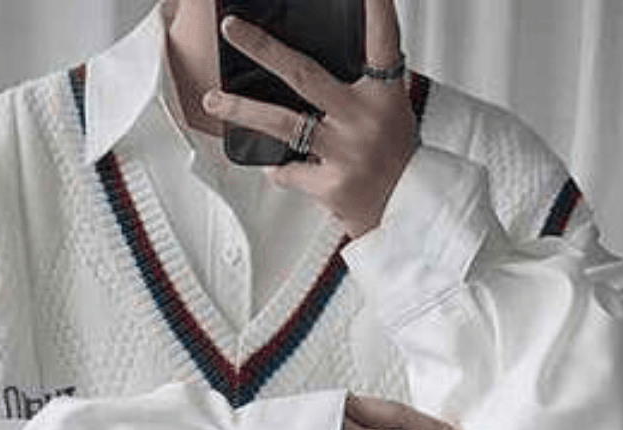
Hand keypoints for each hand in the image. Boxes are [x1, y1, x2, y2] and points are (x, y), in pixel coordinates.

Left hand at [202, 0, 416, 239]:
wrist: (409, 216)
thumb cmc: (394, 160)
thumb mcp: (391, 112)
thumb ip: (362, 86)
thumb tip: (308, 67)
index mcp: (385, 95)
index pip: (382, 40)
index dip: (375, 7)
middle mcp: (365, 119)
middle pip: (305, 74)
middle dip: (264, 48)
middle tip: (232, 29)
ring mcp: (346, 153)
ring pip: (283, 124)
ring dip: (241, 110)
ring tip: (212, 101)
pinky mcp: (331, 185)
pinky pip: (289, 171)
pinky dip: (280, 168)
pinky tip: (281, 167)